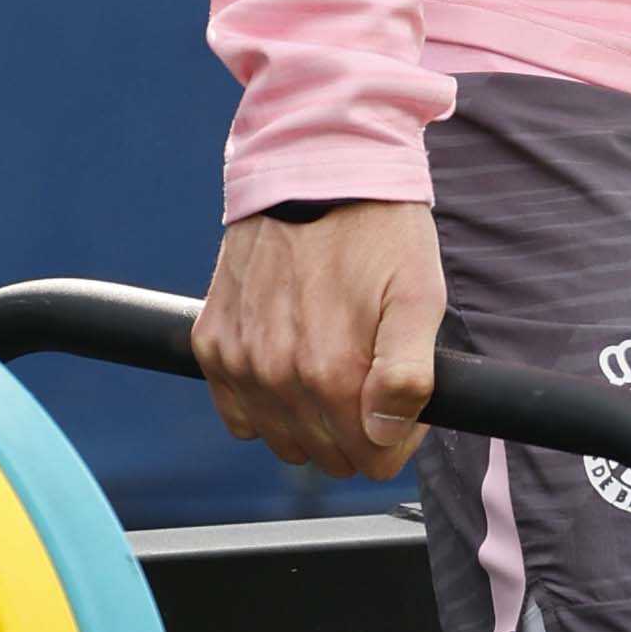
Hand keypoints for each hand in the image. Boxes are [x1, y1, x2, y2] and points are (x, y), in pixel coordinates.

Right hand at [194, 204, 448, 480]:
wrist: (314, 170)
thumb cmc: (377, 232)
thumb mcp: (419, 296)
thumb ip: (408, 375)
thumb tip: (382, 435)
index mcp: (334, 373)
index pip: (373, 461)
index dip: (397, 436)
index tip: (402, 398)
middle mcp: (278, 375)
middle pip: (329, 456)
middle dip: (359, 429)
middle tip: (372, 373)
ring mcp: (239, 361)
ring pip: (282, 441)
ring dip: (311, 419)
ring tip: (331, 361)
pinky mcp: (211, 343)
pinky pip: (237, 414)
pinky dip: (264, 402)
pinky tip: (288, 362)